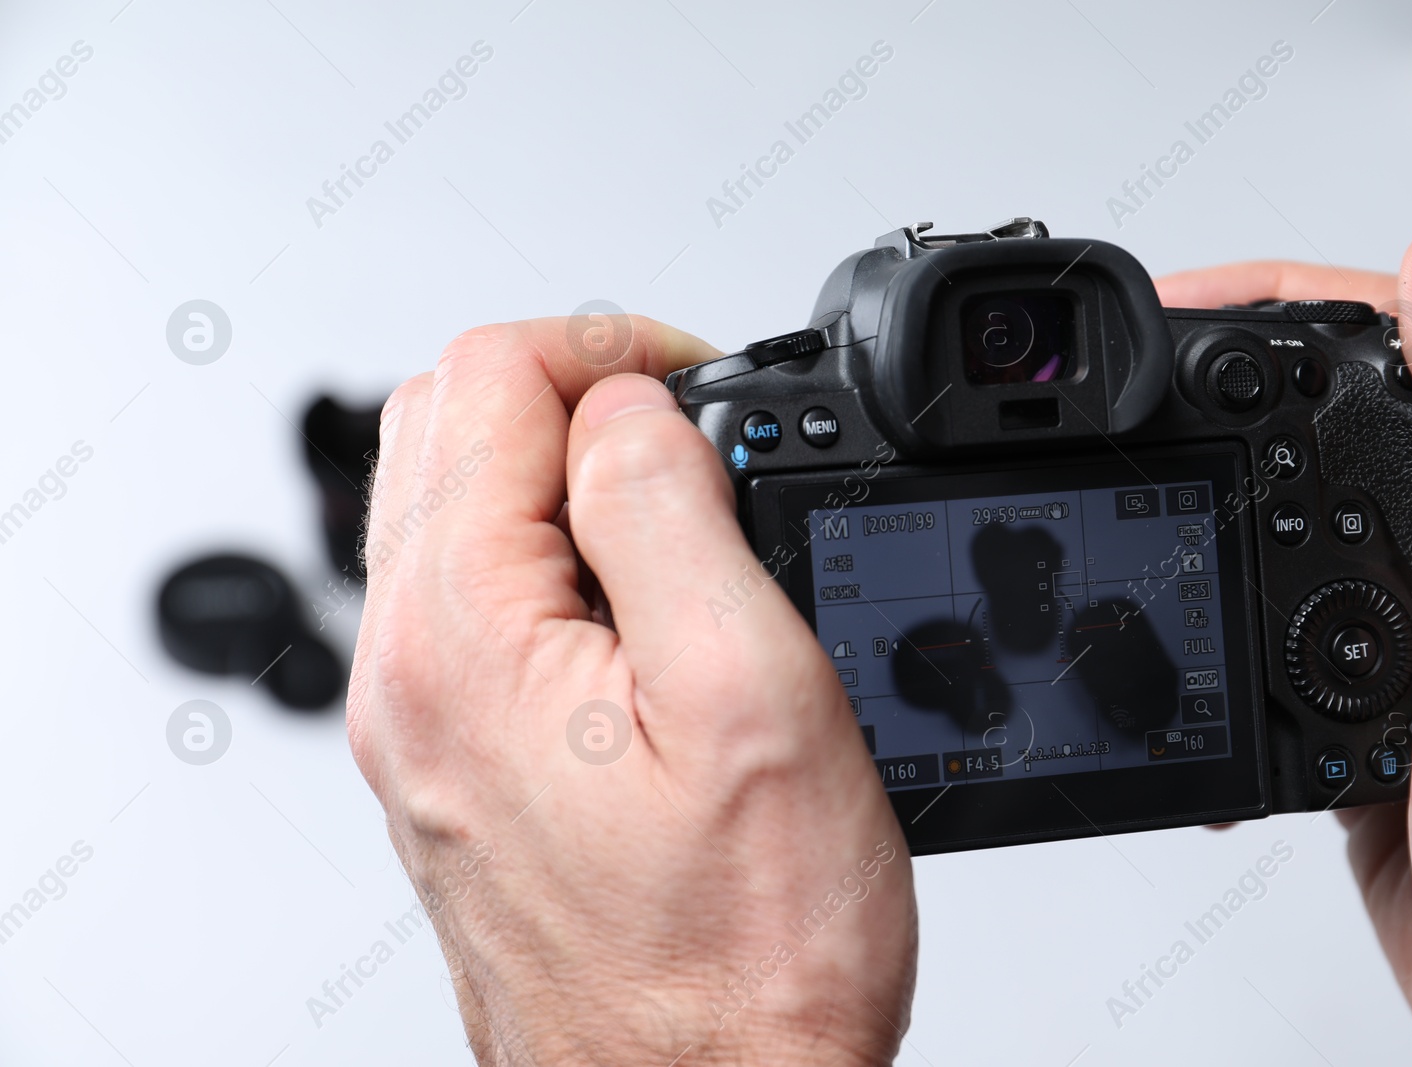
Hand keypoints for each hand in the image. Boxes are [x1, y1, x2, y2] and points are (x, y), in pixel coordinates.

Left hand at [347, 318, 915, 1065]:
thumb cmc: (739, 956)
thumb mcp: (746, 694)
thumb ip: (668, 510)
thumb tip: (629, 405)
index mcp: (464, 639)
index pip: (488, 379)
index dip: (608, 347)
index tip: (700, 383)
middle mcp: (410, 679)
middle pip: (445, 429)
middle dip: (576, 393)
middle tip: (695, 436)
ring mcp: (422, 727)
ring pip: (453, 513)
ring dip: (565, 476)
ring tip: (685, 518)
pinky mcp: (457, 766)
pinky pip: (474, 604)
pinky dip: (553, 560)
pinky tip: (646, 606)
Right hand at [1160, 226, 1411, 1065]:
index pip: (1402, 334)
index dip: (1279, 296)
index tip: (1179, 298)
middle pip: (1330, 399)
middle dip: (1222, 366)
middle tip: (1131, 365)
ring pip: (1291, 491)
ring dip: (1207, 466)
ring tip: (1134, 454)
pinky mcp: (1372, 677)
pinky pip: (1277, 592)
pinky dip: (1213, 577)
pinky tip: (1184, 588)